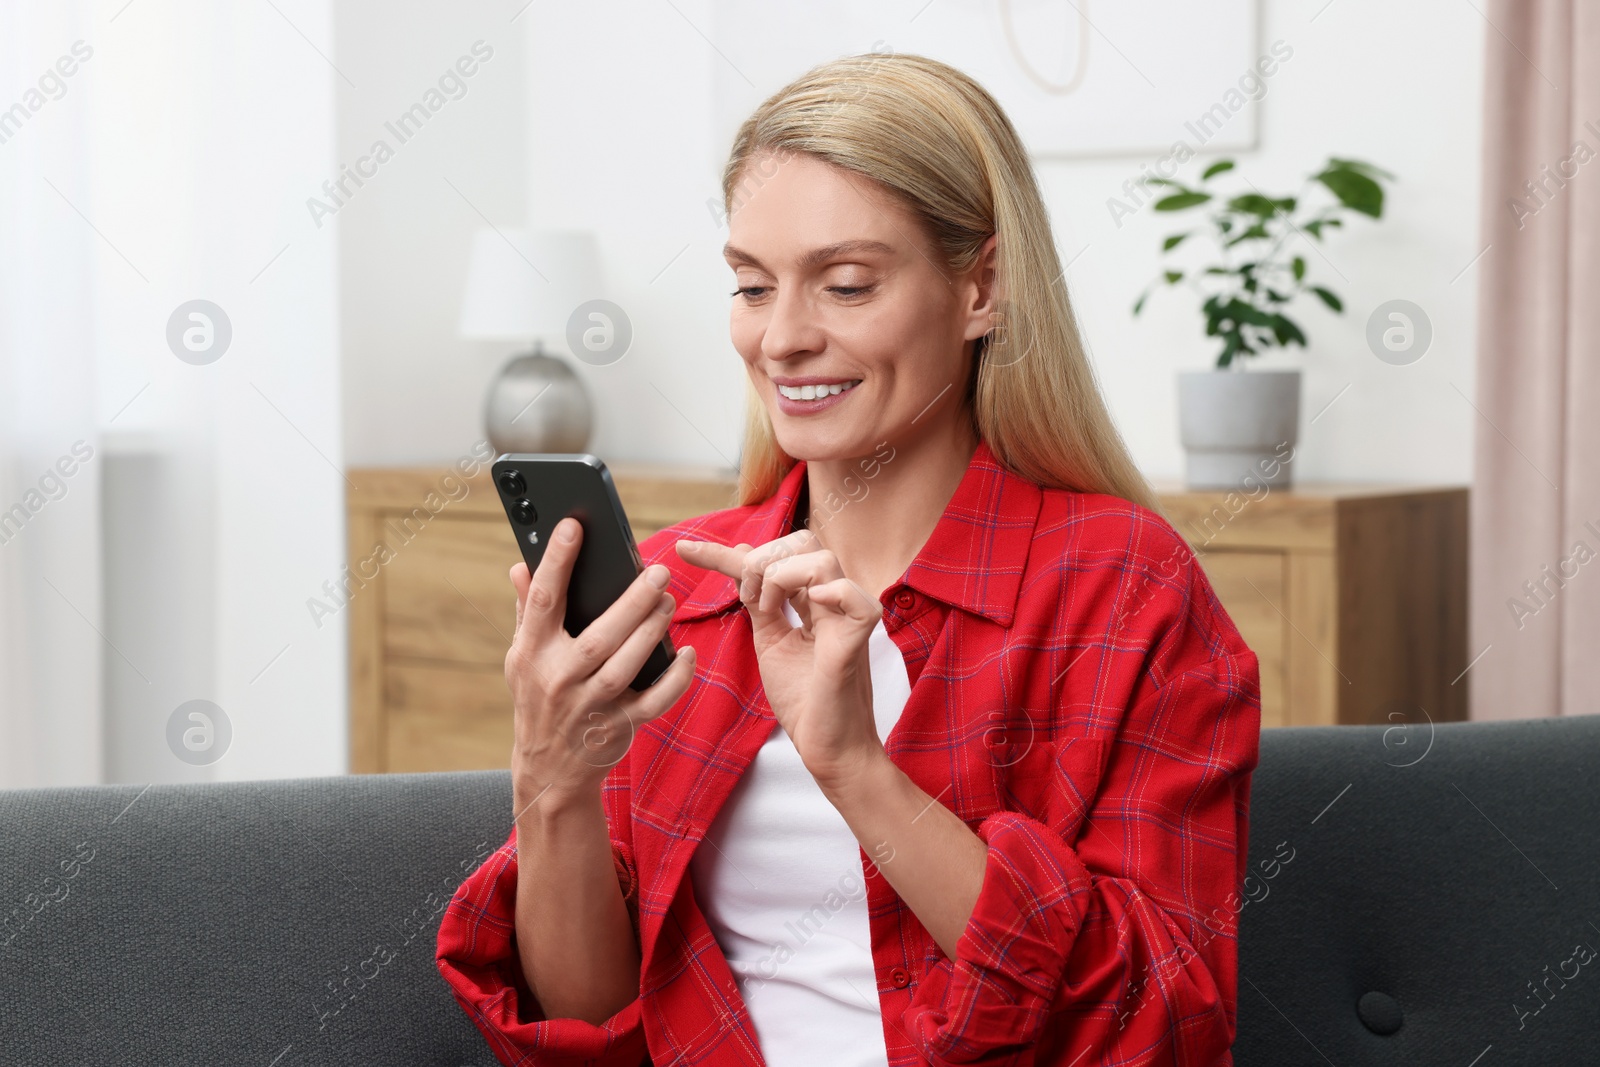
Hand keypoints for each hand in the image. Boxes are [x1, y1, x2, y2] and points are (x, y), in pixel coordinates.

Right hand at [506, 516, 696, 815]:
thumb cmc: (538, 699)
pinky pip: (653, 702)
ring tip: (669, 602)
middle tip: (658, 572)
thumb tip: (519, 566)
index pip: (543, 600)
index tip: (574, 525)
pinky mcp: (618, 728)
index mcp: (531, 653)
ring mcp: (589, 706)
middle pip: (598, 637)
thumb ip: (526, 611)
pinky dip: (674, 679)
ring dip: (651, 632)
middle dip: (631, 602)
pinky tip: (686, 653)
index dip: (556, 561)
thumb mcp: (522, 658)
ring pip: (625, 666)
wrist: (548, 772)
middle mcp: (558, 679)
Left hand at [674, 527, 884, 788]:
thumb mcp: (770, 641)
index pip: (773, 557)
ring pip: (822, 560)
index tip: (683, 549)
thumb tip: (743, 557)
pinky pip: (857, 599)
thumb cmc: (803, 701)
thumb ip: (760, 601)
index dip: (723, 551)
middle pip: (804, 542)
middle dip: (762, 558)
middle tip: (744, 597)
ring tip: (763, 608)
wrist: (825, 748)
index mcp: (811, 601)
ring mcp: (845, 619)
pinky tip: (808, 605)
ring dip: (780, 576)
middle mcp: (831, 602)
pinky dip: (832, 591)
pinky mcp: (856, 642)